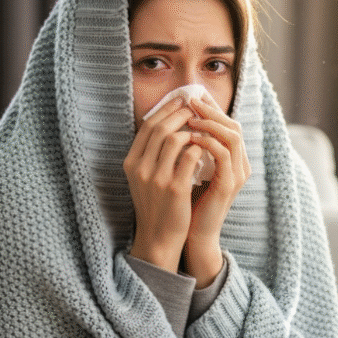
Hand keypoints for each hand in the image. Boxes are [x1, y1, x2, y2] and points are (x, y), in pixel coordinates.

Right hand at [123, 96, 203, 271]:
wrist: (158, 238)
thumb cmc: (156, 205)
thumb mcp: (143, 178)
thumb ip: (150, 154)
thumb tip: (167, 125)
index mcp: (131, 163)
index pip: (147, 126)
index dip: (165, 110)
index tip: (180, 100)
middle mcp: (140, 168)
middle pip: (160, 128)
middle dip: (180, 113)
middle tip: (194, 106)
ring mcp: (157, 178)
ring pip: (175, 138)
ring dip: (191, 128)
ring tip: (203, 125)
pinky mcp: (175, 188)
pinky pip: (190, 156)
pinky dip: (200, 147)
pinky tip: (207, 146)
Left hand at [184, 97, 250, 286]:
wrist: (192, 235)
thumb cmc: (187, 202)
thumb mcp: (188, 169)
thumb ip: (189, 148)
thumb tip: (174, 123)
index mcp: (232, 160)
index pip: (227, 124)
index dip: (210, 108)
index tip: (190, 96)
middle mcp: (239, 164)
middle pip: (233, 124)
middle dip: (211, 109)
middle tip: (190, 99)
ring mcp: (237, 174)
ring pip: (232, 135)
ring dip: (210, 122)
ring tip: (189, 115)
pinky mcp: (229, 184)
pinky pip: (223, 153)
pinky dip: (207, 141)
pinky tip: (190, 136)